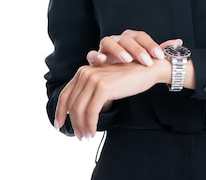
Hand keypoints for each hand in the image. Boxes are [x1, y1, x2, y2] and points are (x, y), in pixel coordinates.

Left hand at [53, 59, 170, 139]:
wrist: (147, 69)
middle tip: (79, 136)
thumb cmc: (128, 78)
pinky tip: (93, 132)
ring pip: (80, 110)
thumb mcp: (106, 83)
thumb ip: (92, 92)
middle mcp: (85, 73)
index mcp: (83, 71)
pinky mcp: (104, 87)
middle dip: (73, 123)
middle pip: (71, 104)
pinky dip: (90, 125)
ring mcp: (94, 79)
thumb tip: (79, 113)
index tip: (58, 125)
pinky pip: (91, 112)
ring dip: (81, 126)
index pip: (65, 94)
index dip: (59, 112)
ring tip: (86, 137)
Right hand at [86, 29, 181, 66]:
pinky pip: (91, 54)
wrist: (114, 75)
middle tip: (146, 61)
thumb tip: (178, 42)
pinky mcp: (94, 58)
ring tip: (127, 60)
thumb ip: (160, 50)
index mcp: (131, 38)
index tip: (159, 56)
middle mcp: (117, 40)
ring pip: (108, 42)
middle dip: (137, 49)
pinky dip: (95, 56)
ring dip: (118, 50)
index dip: (150, 44)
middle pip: (126, 38)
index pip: (141, 36)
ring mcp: (105, 48)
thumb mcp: (146, 58)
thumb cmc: (132, 66)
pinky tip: (102, 61)